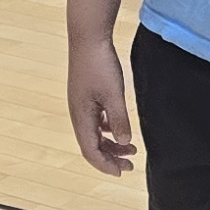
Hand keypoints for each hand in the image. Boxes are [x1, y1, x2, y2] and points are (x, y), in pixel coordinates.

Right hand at [67, 32, 134, 174]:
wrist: (88, 38)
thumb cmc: (100, 64)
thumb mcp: (114, 94)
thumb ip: (120, 120)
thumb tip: (125, 142)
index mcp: (82, 117)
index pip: (91, 151)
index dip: (106, 165)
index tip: (123, 172)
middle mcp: (78, 114)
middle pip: (92, 146)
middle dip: (110, 158)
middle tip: (130, 166)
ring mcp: (81, 105)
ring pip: (95, 134)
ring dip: (111, 144)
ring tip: (131, 149)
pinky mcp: (86, 96)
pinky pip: (96, 121)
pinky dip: (108, 130)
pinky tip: (120, 128)